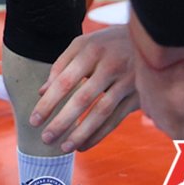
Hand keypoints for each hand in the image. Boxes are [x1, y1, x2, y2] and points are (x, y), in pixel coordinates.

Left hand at [30, 24, 139, 152]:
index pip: (65, 81)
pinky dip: (99, 134)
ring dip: (81, 133)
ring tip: (64, 148)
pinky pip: (116, 119)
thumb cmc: (106, 43)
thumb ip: (61, 66)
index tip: (34, 121)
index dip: (49, 103)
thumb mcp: (82, 45)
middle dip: (62, 121)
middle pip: (82, 99)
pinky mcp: (138, 94)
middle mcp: (110, 65)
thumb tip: (42, 93)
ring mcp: (127, 81)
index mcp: (91, 51)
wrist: (148, 37)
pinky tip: (83, 145)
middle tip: (46, 138)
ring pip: (101, 112)